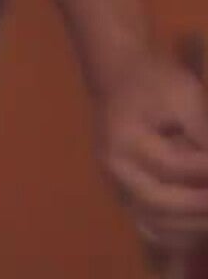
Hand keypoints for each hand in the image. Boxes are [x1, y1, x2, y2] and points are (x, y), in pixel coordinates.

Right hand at [97, 50, 207, 251]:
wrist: (121, 78)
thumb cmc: (156, 83)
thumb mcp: (187, 98)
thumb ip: (205, 136)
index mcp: (125, 142)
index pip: (175, 167)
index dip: (207, 171)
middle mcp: (116, 171)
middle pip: (161, 204)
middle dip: (202, 207)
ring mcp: (118, 187)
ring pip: (156, 225)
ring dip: (194, 227)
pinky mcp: (127, 196)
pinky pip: (152, 229)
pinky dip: (179, 237)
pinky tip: (200, 227)